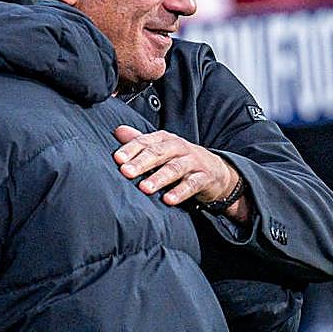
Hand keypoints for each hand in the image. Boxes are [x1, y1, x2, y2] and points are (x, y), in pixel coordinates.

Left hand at [113, 126, 245, 214]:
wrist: (215, 171)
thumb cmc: (180, 159)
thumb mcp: (161, 148)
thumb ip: (140, 142)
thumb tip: (118, 131)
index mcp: (165, 139)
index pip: (146, 142)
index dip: (131, 149)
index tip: (117, 159)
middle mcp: (179, 148)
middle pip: (158, 153)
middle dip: (141, 162)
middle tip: (126, 172)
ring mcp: (193, 162)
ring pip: (174, 169)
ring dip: (159, 178)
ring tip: (144, 188)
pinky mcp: (204, 178)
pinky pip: (192, 184)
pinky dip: (180, 192)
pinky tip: (168, 200)